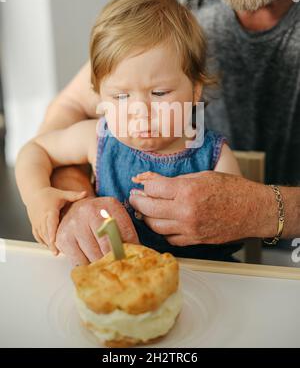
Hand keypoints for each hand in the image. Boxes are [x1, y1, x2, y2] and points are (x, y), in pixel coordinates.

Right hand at [27, 187, 86, 253]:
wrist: (34, 194)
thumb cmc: (49, 194)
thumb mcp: (62, 194)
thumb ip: (74, 195)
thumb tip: (85, 193)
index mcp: (50, 211)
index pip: (50, 223)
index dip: (52, 233)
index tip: (53, 242)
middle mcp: (42, 218)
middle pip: (46, 233)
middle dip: (51, 243)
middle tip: (58, 253)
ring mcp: (37, 223)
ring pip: (42, 236)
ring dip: (48, 244)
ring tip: (57, 252)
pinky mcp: (34, 226)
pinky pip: (38, 237)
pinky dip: (43, 242)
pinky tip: (50, 247)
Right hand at [55, 196, 139, 266]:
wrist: (73, 208)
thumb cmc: (98, 217)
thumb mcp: (115, 216)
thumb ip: (126, 232)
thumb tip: (139, 254)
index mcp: (109, 204)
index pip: (125, 232)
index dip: (130, 249)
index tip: (131, 258)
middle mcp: (89, 211)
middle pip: (109, 246)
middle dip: (115, 259)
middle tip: (119, 266)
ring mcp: (75, 224)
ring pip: (94, 256)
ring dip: (101, 264)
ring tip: (105, 264)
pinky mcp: (63, 238)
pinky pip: (80, 262)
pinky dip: (88, 266)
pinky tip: (91, 262)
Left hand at [129, 171, 275, 244]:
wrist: (253, 210)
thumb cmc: (231, 189)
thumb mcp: (202, 176)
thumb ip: (177, 181)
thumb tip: (154, 182)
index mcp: (187, 190)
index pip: (152, 189)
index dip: (144, 186)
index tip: (141, 185)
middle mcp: (185, 211)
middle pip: (149, 209)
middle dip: (138, 202)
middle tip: (134, 197)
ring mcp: (189, 228)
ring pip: (155, 226)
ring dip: (146, 218)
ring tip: (144, 210)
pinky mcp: (194, 240)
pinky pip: (170, 238)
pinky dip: (162, 231)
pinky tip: (162, 223)